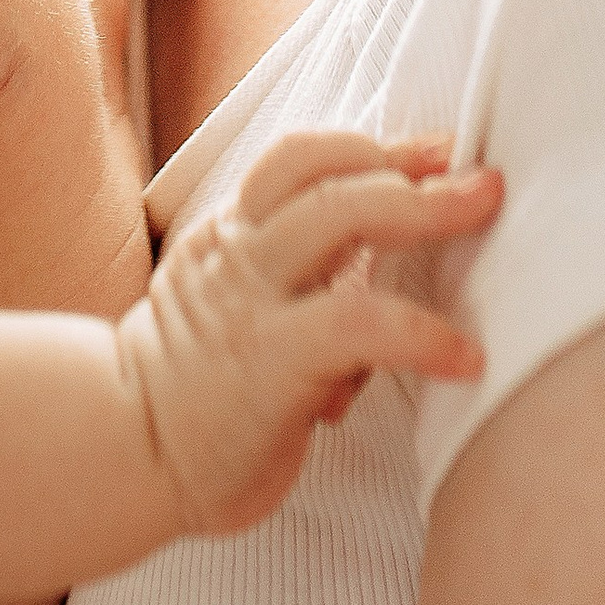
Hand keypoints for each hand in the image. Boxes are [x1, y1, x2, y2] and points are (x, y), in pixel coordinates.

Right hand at [118, 130, 502, 532]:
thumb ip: (296, 288)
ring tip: (480, 209)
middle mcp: (240, 251)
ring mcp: (252, 299)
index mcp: (230, 236)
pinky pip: (357, 322)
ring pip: (339, 216)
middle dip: (408, 163)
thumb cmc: (197, 399)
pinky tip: (465, 356)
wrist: (124, 457)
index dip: (371, 147)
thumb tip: (379, 285)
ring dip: (420, 207)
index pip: (299, 160)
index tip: (433, 152)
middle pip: (325, 171)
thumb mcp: (235, 312)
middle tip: (475, 173)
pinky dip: (421, 331)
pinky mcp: (270, 359)